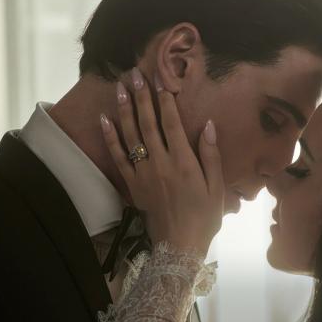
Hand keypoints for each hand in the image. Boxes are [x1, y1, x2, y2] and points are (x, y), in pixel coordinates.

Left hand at [100, 67, 224, 254]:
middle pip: (148, 124)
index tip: (161, 80)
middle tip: (135, 74)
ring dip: (124, 110)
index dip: (166, 100)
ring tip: (119, 88)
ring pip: (131, 136)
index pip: (172, 124)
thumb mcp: (216, 188)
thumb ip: (211, 155)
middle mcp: (160, 164)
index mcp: (183, 162)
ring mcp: (143, 174)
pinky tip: (104, 120)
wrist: (179, 247)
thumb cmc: (204, 218)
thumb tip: (209, 124)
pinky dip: (110, 138)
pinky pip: (118, 157)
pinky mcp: (132, 184)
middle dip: (141, 97)